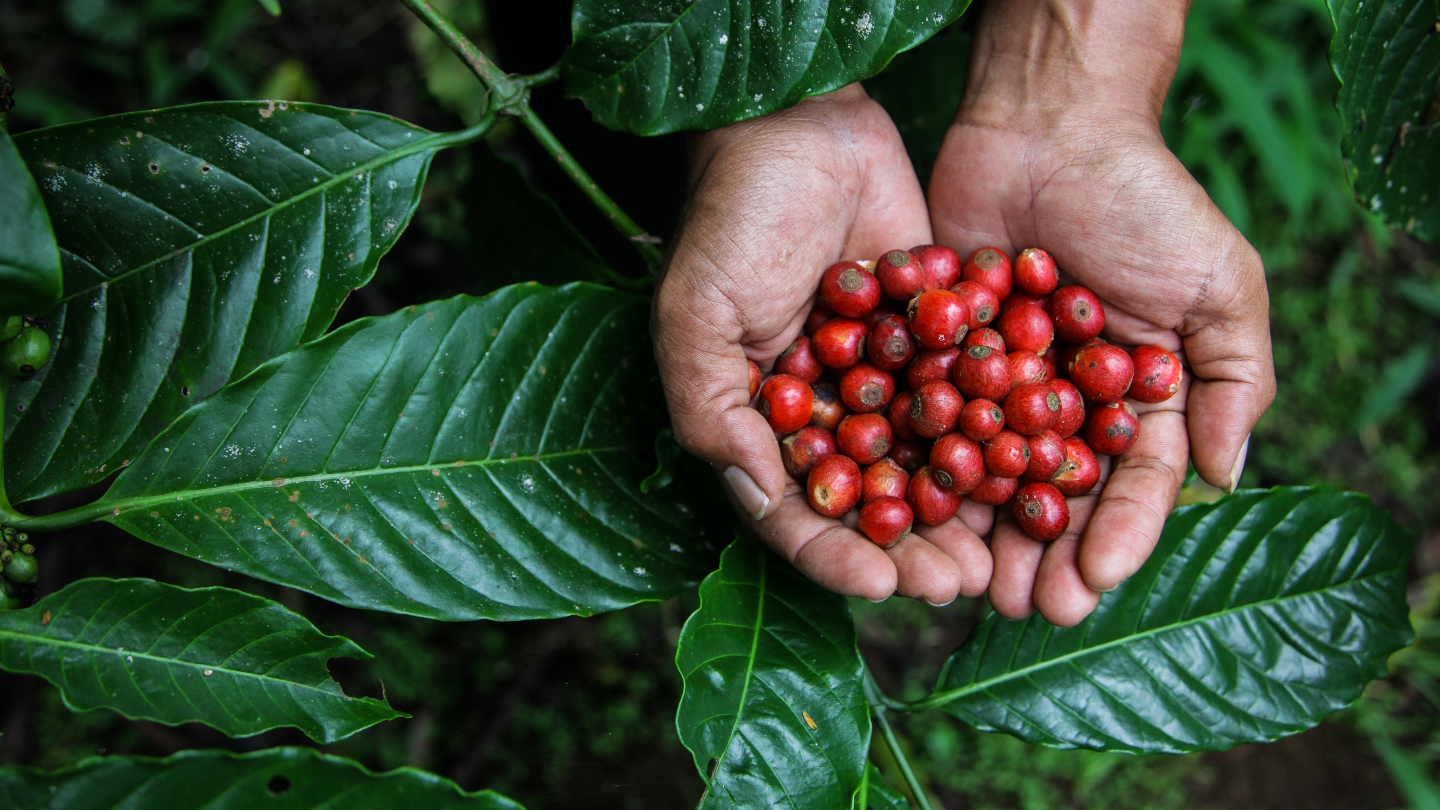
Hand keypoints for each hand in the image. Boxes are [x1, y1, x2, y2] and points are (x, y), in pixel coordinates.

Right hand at [654, 85, 993, 605]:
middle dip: (909, 548)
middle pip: (868, 501)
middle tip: (955, 585)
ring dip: (958, 512)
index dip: (833, 553)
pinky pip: (964, 397)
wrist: (806, 124)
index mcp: (759, 420)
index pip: (793, 509)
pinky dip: (994, 434)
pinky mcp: (933, 339)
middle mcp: (823, 412)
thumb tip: (762, 498)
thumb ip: (715, 409)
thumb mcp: (697, 313)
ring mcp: (881, 378)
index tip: (880, 585)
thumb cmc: (733, 217)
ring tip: (998, 552)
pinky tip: (1030, 468)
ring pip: (924, 462)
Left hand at [927, 0, 1275, 624]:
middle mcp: (1066, 403)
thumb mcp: (1217, 284)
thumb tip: (1229, 478)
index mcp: (1138, 398)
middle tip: (1028, 609)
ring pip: (990, 474)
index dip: (1120, 534)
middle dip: (1047, 555)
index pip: (1134, 481)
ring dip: (983, 534)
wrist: (1049, 128)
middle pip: (1056, 495)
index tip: (1099, 582)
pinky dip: (924, 468)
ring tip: (972, 589)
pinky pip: (932, 422)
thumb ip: (1233, 379)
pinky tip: (914, 515)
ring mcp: (1000, 384)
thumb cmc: (1145, 202)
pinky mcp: (940, 358)